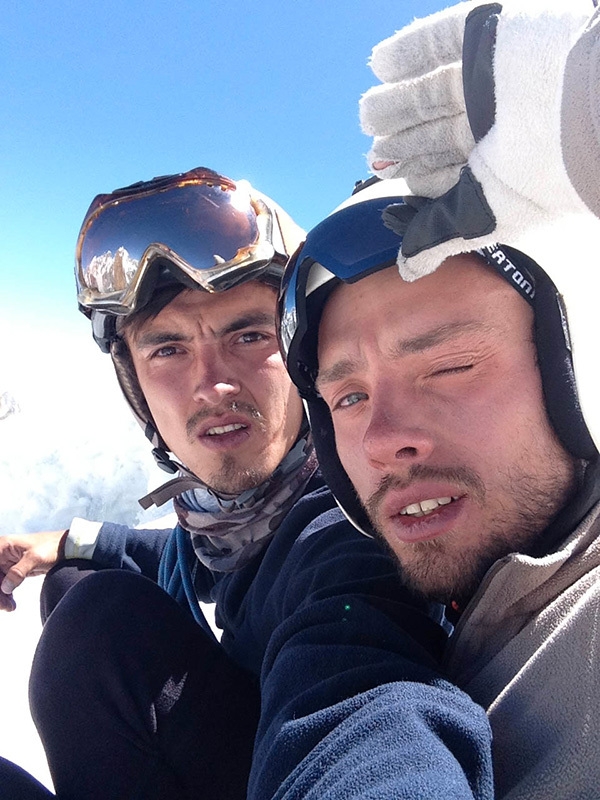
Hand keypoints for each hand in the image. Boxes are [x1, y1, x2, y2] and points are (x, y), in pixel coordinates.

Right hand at [0, 531, 66, 611]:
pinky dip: (5, 595)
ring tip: (10, 608)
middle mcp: (1, 553)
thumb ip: (18, 571)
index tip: (1, 593)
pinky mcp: (13, 570)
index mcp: (2, 546)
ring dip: (1, 596)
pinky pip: (3, 585)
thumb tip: (4, 588)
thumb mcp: (35, 558)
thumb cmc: (51, 547)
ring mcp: (6, 562)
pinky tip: (11, 604)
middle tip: (5, 607)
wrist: (67, 548)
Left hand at [360, 0, 593, 279]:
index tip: (390, 178)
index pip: (449, 167)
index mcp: (497, 164)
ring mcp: (489, 77)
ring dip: (398, 100)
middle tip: (375, 151)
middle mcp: (493, 121)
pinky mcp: (486, 35)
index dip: (418, 173)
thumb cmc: (538, 174)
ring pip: (433, 88)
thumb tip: (408, 271)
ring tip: (367, 113)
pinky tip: (379, 64)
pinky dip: (407, 51)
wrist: (579, 110)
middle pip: (437, 130)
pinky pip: (440, 39)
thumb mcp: (478, 216)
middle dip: (404, 141)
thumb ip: (437, 235)